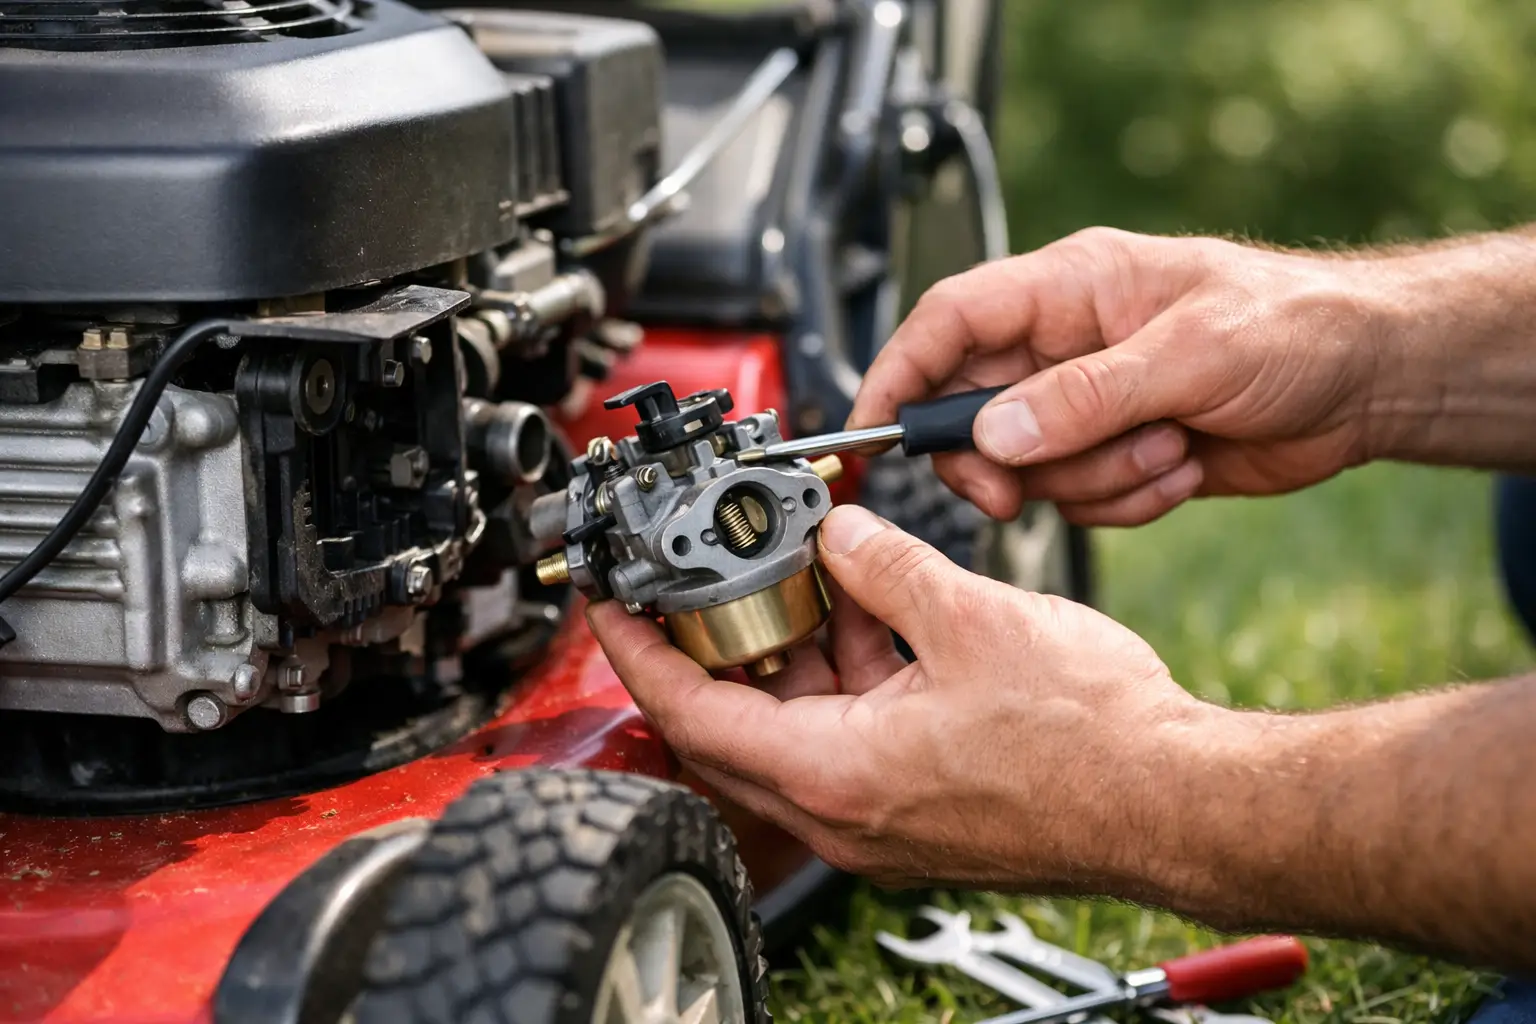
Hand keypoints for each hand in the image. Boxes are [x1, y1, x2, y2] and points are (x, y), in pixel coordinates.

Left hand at [587, 504, 1213, 888]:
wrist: (1174, 800)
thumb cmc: (1093, 742)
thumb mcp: (971, 618)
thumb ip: (888, 565)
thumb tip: (841, 535)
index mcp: (836, 771)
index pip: (692, 710)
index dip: (637, 652)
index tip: (610, 608)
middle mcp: (844, 810)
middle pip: (731, 726)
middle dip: (710, 647)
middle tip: (698, 584)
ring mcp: (880, 816)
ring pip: (793, 729)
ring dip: (789, 654)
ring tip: (803, 578)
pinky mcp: (917, 808)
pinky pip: (847, 739)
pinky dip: (842, 677)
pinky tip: (871, 614)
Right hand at [849, 227, 1404, 524]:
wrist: (1369, 382)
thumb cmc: (1296, 327)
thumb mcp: (1192, 354)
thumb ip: (1087, 395)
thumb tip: (996, 433)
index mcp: (1068, 290)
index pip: (949, 322)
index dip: (898, 374)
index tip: (869, 434)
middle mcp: (1064, 348)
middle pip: (971, 411)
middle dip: (996, 460)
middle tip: (1016, 490)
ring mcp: (1088, 406)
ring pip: (1029, 467)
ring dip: (1093, 479)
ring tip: (1166, 449)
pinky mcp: (1116, 455)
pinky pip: (1080, 499)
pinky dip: (1127, 500)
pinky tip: (1182, 468)